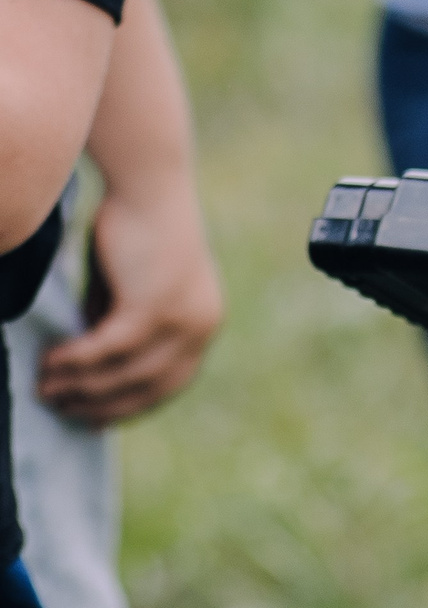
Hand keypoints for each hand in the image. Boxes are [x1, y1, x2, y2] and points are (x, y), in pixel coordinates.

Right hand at [36, 190, 222, 427]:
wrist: (148, 187)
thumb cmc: (134, 237)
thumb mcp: (129, 296)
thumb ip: (119, 334)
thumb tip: (89, 376)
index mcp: (204, 324)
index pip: (169, 385)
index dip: (127, 408)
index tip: (88, 419)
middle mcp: (203, 325)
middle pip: (147, 387)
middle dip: (97, 403)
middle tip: (54, 403)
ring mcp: (183, 316)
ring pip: (125, 372)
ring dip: (79, 384)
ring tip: (43, 385)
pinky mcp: (155, 303)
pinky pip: (109, 348)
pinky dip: (77, 359)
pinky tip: (50, 360)